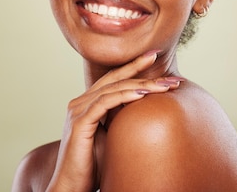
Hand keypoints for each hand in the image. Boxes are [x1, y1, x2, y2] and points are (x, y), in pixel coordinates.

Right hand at [46, 51, 182, 191]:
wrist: (73, 186)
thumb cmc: (94, 166)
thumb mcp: (113, 137)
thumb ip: (123, 121)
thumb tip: (151, 112)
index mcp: (87, 104)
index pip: (113, 79)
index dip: (133, 66)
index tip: (156, 57)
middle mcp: (80, 102)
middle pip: (113, 78)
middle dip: (139, 67)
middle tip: (161, 57)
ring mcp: (78, 111)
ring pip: (112, 89)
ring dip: (140, 84)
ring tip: (163, 84)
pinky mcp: (79, 122)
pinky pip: (104, 103)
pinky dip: (125, 96)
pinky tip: (143, 94)